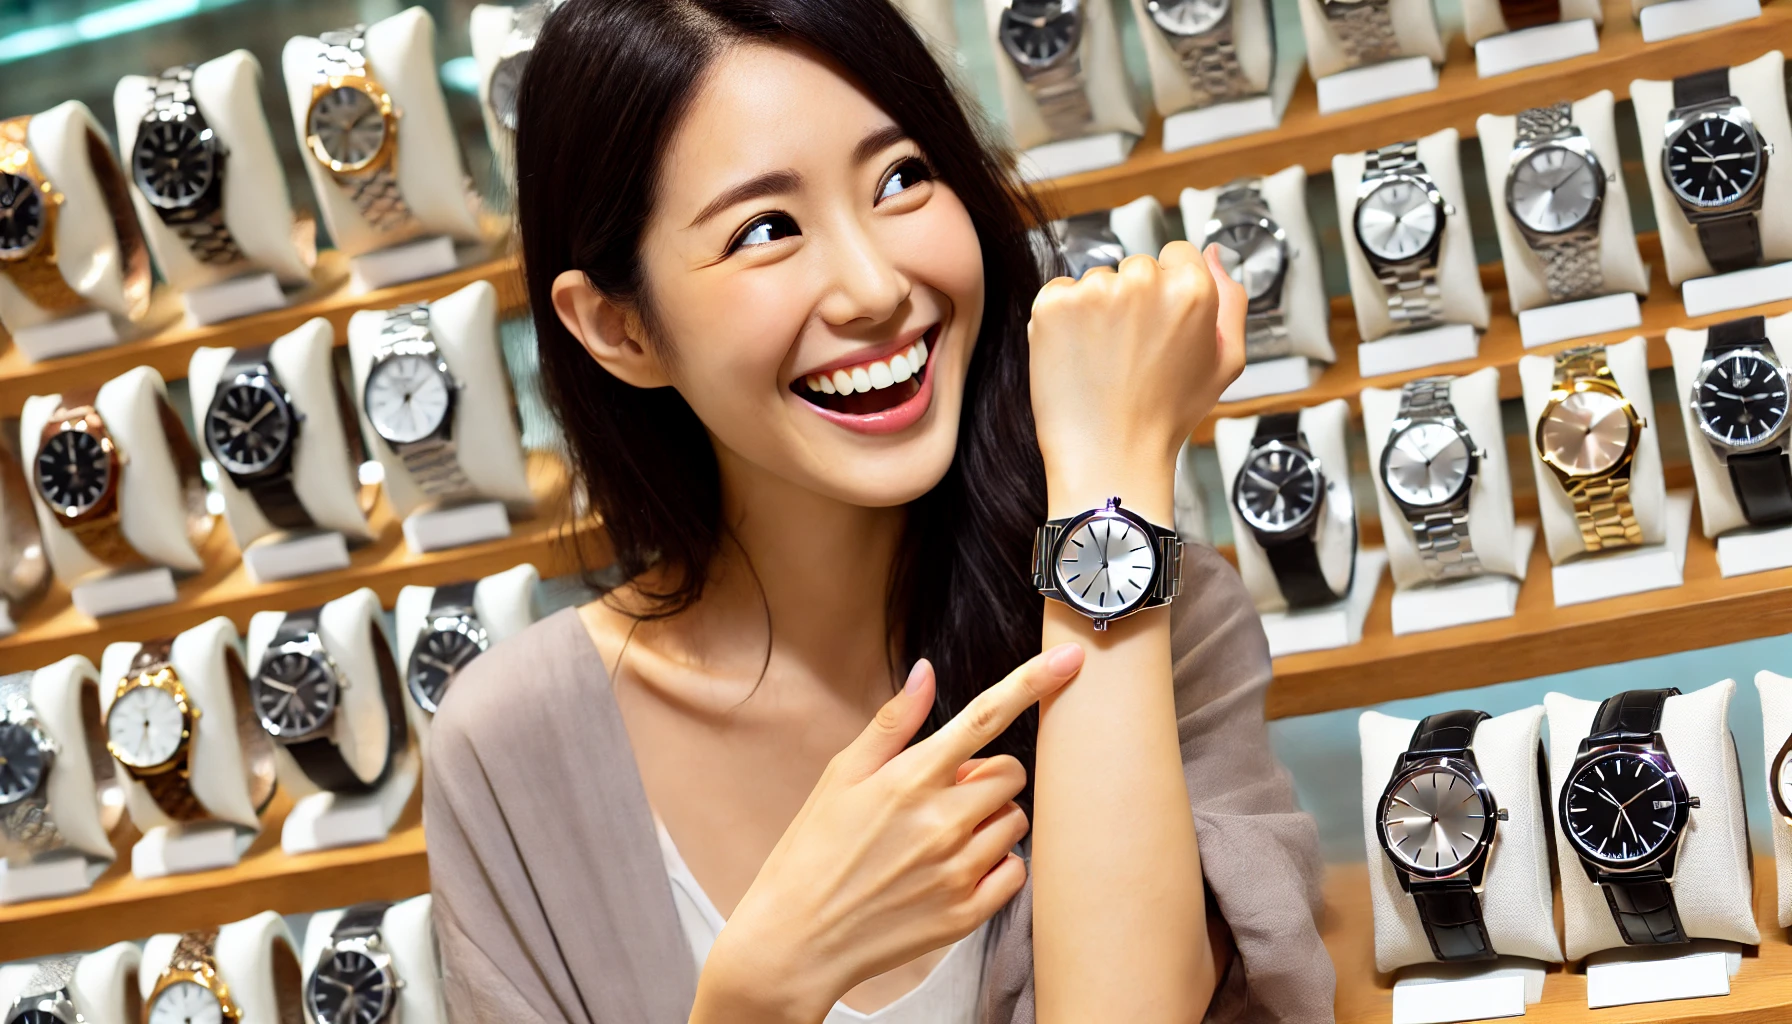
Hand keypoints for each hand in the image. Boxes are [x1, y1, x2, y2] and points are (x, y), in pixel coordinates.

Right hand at [691, 644, 1087, 1023]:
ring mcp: (958, 871)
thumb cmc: (813, 850)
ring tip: (940, 837)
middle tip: (942, 795)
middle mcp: (942, 822)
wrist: (796, 940)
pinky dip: (996, 865)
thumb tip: (927, 671)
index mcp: (910, 778)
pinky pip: (1015, 871)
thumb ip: (893, 723)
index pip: (985, 716)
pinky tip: (955, 870)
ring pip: (1015, 821)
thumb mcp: (840, 775)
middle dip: (986, 776)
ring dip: (990, 821)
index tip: (1070, 657)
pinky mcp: (967, 914)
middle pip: (1011, 773)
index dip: (1033, 681)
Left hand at [1027, 241, 1246, 520]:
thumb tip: (1212, 253)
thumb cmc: (1166, 416)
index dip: (1169, 292)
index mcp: (1191, 288)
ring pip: (1097, 281)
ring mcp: (1094, 290)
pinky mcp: (1053, 304)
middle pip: (1136, 267)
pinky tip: (1078, 355)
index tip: (1159, 325)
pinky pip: (1060, 294)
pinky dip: (1064, 320)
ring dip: (1097, 310)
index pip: (1177, 255)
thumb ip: (1231, 299)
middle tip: (1132, 352)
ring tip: (1105, 360)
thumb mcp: (1226, 362)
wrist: (1111, 455)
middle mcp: (1143, 281)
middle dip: (1133, 300)